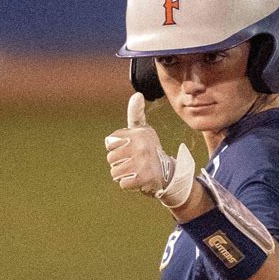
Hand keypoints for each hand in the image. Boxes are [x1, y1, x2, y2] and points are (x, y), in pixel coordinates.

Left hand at [105, 93, 194, 207]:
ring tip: (135, 171)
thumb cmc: (150, 150)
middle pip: (111, 158)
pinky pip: (122, 183)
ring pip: (115, 172)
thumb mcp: (144, 130)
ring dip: (123, 174)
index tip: (130, 149)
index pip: (110, 142)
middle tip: (134, 162)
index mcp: (139, 133)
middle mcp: (141, 146)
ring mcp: (143, 162)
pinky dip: (128, 185)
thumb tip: (138, 94)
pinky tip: (138, 180)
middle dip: (119, 163)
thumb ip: (136, 114)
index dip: (117, 148)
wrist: (168, 174)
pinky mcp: (143, 178)